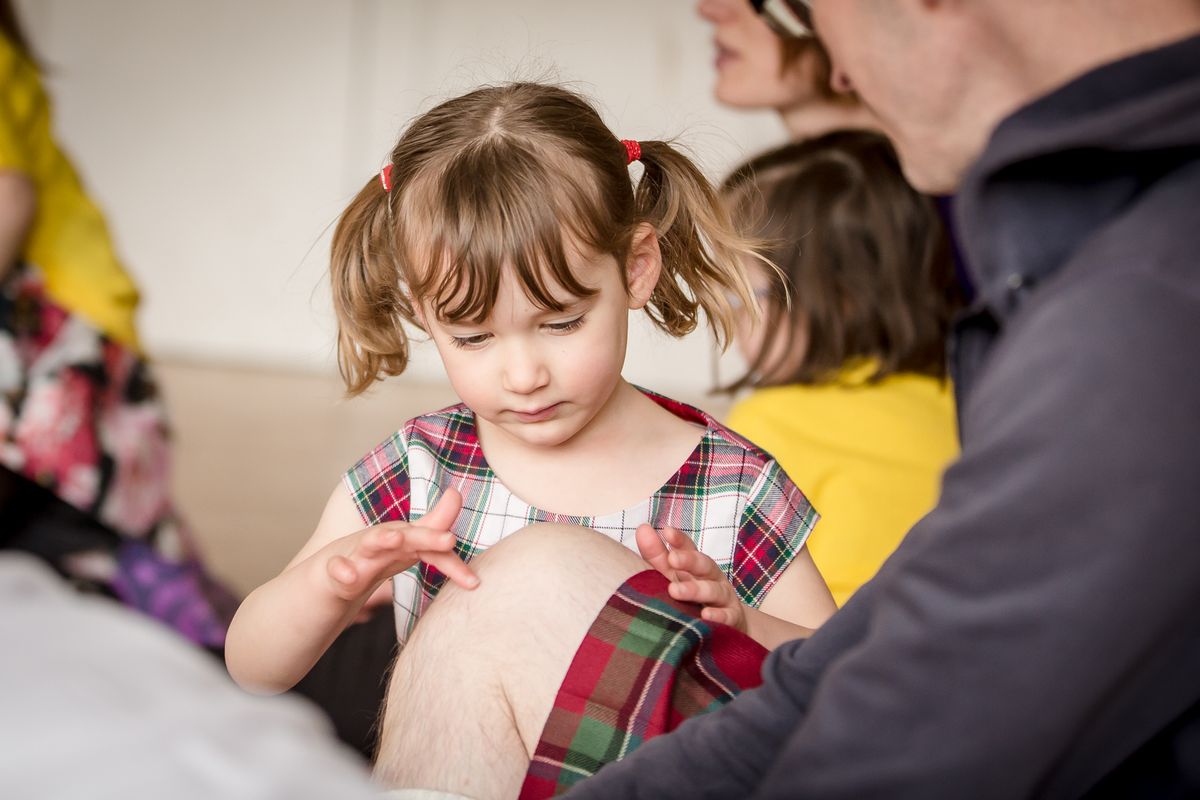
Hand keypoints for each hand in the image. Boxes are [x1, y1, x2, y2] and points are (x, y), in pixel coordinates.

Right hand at [324, 489, 477, 604]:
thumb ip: (433, 529)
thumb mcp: (406, 547)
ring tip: (396, 538)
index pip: (432, 548)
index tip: (473, 582)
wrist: (329, 573)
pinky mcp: (335, 568)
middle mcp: (383, 542)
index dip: (452, 563)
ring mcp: (358, 553)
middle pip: (407, 536)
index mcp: (403, 541)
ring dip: (383, 538)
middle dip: (427, 535)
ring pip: (370, 542)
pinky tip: (349, 576)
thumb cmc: (375, 557)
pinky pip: (337, 568)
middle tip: (449, 538)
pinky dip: (342, 570)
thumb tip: (456, 494)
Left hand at [635, 524, 746, 632]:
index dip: (679, 540)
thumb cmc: (693, 597)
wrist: (726, 624)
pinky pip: (726, 616)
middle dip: (688, 560)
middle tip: (672, 558)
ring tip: (674, 590)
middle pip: (703, 565)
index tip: (666, 531)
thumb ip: (657, 555)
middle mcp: (712, 577)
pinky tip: (705, 615)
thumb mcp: (674, 576)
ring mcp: (723, 597)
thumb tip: (642, 528)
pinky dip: (718, 616)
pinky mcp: (732, 618)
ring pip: (712, 590)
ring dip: (695, 590)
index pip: (688, 549)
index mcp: (696, 566)